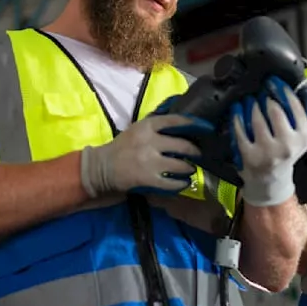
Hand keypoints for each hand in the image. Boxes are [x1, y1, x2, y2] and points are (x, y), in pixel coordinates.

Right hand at [80, 113, 208, 196]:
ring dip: (189, 168)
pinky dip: (181, 184)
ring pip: (181, 165)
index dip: (193, 123)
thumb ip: (156, 126)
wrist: (102, 167)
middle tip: (198, 155)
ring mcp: (150, 161)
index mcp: (147, 126)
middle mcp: (150, 141)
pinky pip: (172, 183)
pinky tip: (183, 183)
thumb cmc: (122, 147)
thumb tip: (182, 124)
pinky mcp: (148, 179)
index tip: (205, 127)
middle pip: (183, 145)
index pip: (175, 121)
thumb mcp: (137, 130)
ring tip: (189, 170)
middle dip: (194, 152)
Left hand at [229, 77, 306, 206]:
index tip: (275, 82)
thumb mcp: (298, 138)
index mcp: (302, 138)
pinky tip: (237, 109)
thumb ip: (299, 115)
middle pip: (274, 110)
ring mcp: (267, 152)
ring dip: (251, 104)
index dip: (283, 91)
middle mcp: (287, 145)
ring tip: (250, 100)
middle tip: (260, 91)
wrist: (271, 182)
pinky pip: (240, 129)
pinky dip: (237, 116)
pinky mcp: (249, 156)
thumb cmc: (285, 154)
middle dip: (265, 97)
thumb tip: (296, 88)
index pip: (295, 107)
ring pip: (256, 118)